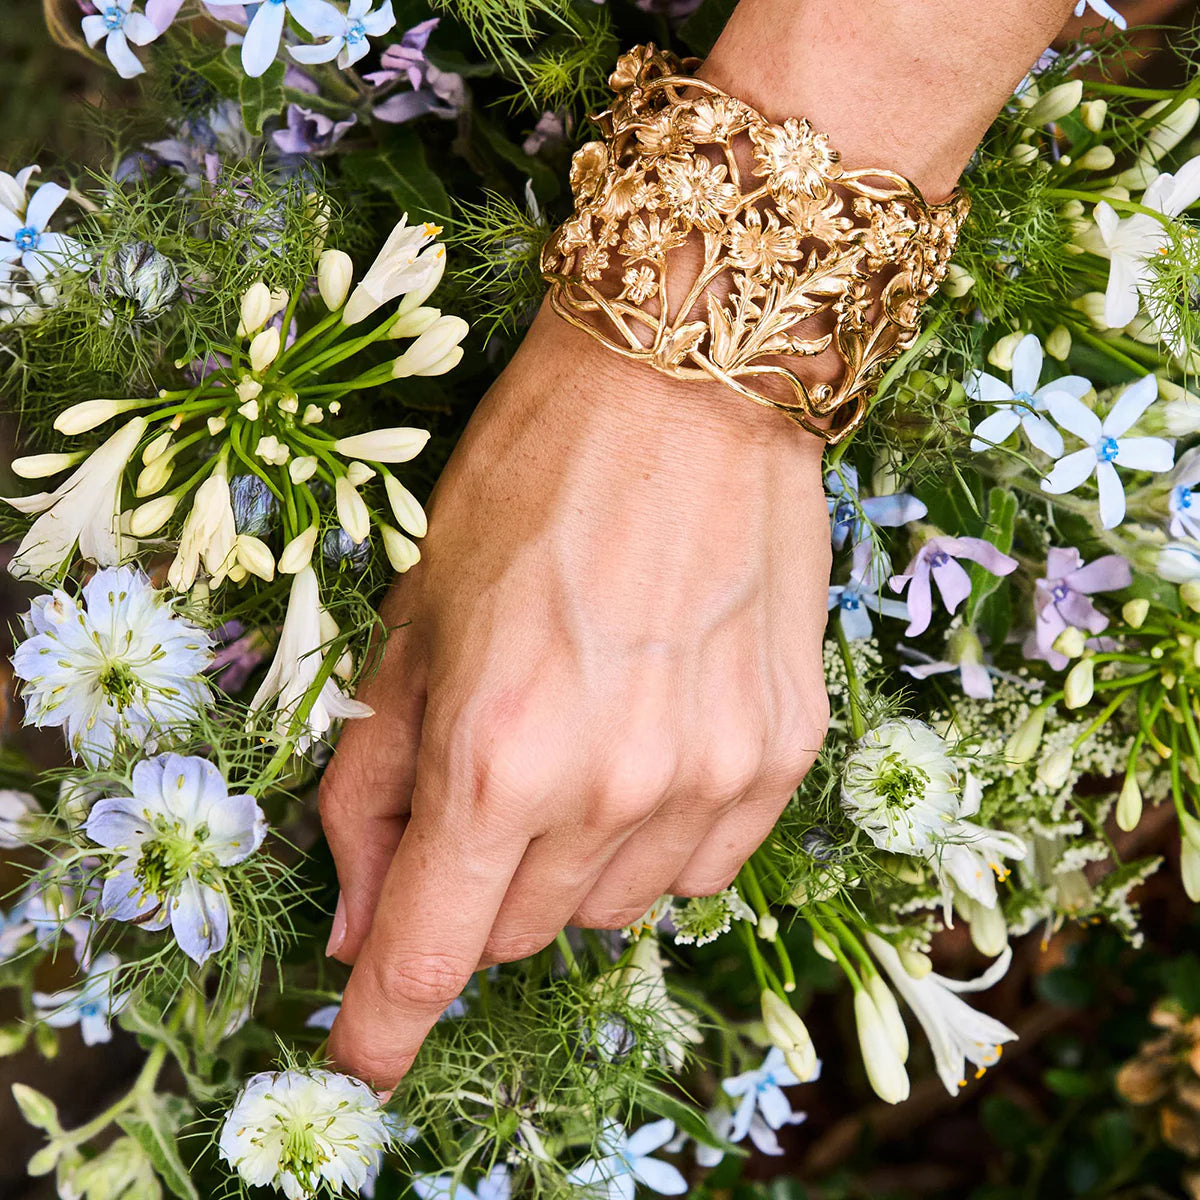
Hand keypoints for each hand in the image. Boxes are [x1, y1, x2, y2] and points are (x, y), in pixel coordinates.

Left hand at [320, 303, 830, 1087]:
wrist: (685, 390)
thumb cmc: (528, 484)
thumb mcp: (409, 625)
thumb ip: (373, 788)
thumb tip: (361, 924)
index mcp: (496, 752)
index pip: (433, 952)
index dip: (386, 1024)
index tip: (365, 1058)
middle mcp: (613, 788)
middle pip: (516, 933)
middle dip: (473, 885)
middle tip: (482, 778)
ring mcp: (712, 778)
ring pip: (607, 909)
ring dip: (565, 860)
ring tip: (576, 735)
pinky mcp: (781, 757)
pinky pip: (699, 870)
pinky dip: (649, 836)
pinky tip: (646, 739)